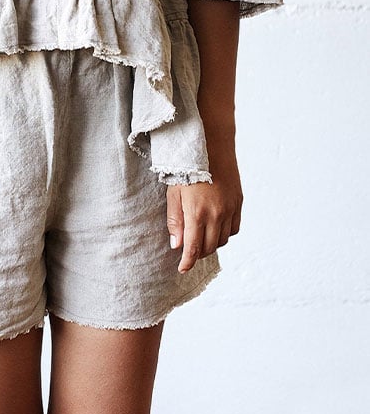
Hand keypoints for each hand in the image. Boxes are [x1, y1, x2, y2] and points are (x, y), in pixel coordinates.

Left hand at [166, 132, 242, 273]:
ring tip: (201, 237)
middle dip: (198, 253)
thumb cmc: (187, 167)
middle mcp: (216, 214)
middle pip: (209, 247)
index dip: (187, 262)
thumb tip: (177, 245)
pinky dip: (225, 233)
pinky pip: (234, 228)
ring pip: (223, 240)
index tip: (182, 269)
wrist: (211, 144)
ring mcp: (230, 209)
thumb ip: (175, 220)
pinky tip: (215, 227)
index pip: (193, 248)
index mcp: (197, 212)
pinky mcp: (239, 202)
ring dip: (212, 244)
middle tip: (188, 250)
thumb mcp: (173, 192)